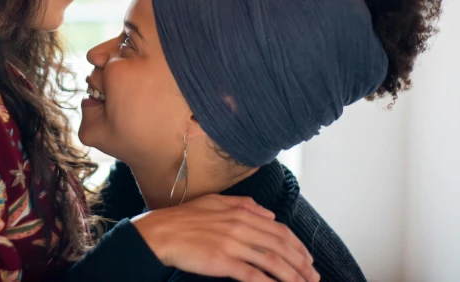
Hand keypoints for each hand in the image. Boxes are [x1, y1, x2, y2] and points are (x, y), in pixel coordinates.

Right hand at [132, 194, 319, 281]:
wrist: (161, 232)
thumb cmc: (184, 219)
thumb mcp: (215, 203)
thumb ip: (244, 205)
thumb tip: (268, 214)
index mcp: (241, 212)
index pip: (279, 230)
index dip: (298, 245)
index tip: (308, 259)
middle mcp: (240, 226)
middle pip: (280, 246)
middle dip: (302, 263)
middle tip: (314, 277)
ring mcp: (232, 244)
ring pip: (272, 261)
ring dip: (293, 275)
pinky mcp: (222, 261)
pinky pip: (253, 275)